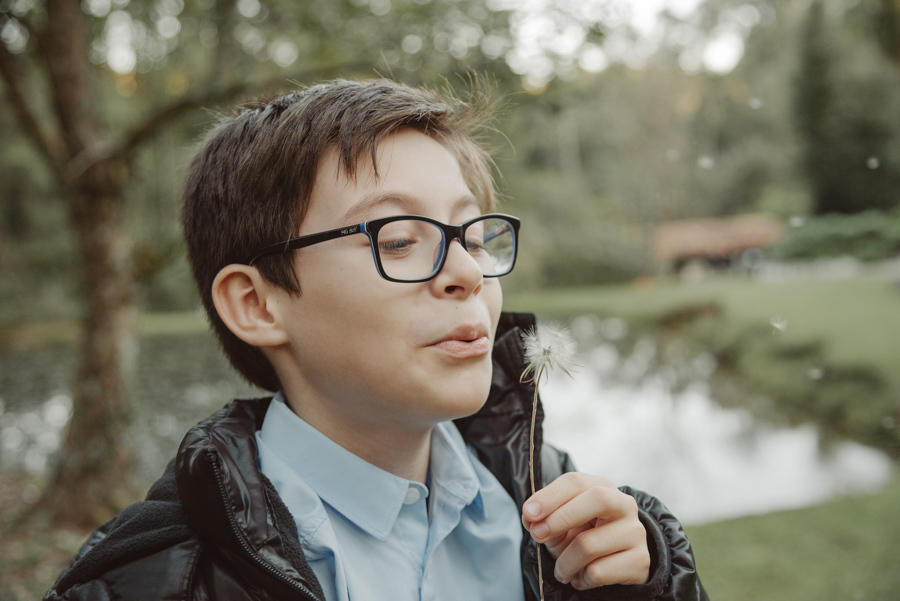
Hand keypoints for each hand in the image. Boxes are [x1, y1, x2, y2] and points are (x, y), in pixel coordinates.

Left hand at [522, 472, 649, 589]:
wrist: (616, 565)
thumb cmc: (583, 536)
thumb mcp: (560, 524)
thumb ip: (543, 517)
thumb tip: (530, 519)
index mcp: (602, 486)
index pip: (576, 482)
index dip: (549, 496)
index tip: (529, 513)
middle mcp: (624, 504)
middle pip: (597, 500)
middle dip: (560, 518)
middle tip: (537, 536)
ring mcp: (635, 532)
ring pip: (590, 545)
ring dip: (564, 563)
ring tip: (560, 570)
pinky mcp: (640, 560)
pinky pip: (598, 572)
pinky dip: (580, 579)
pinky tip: (580, 577)